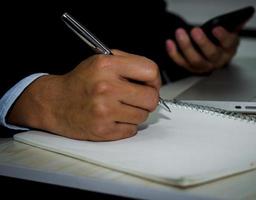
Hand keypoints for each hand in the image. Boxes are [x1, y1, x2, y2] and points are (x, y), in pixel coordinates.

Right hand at [7, 50, 160, 140]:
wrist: (54, 103)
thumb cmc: (81, 82)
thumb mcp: (100, 61)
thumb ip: (127, 64)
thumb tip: (154, 78)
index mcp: (107, 66)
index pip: (150, 71)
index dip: (155, 80)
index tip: (150, 85)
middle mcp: (106, 87)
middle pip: (151, 98)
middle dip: (148, 99)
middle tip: (138, 99)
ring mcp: (104, 110)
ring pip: (143, 116)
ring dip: (136, 113)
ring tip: (121, 108)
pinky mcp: (103, 130)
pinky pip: (132, 130)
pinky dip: (127, 125)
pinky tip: (114, 118)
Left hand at [165, 26, 238, 73]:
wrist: (211, 54)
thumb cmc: (220, 42)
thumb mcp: (229, 33)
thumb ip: (235, 24)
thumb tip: (243, 15)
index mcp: (228, 50)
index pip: (228, 44)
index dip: (223, 37)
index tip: (216, 28)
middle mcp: (217, 61)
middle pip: (211, 54)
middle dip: (202, 42)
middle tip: (195, 31)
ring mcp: (203, 66)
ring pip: (195, 60)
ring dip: (186, 46)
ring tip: (180, 33)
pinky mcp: (190, 68)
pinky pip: (181, 62)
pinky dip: (174, 53)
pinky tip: (170, 43)